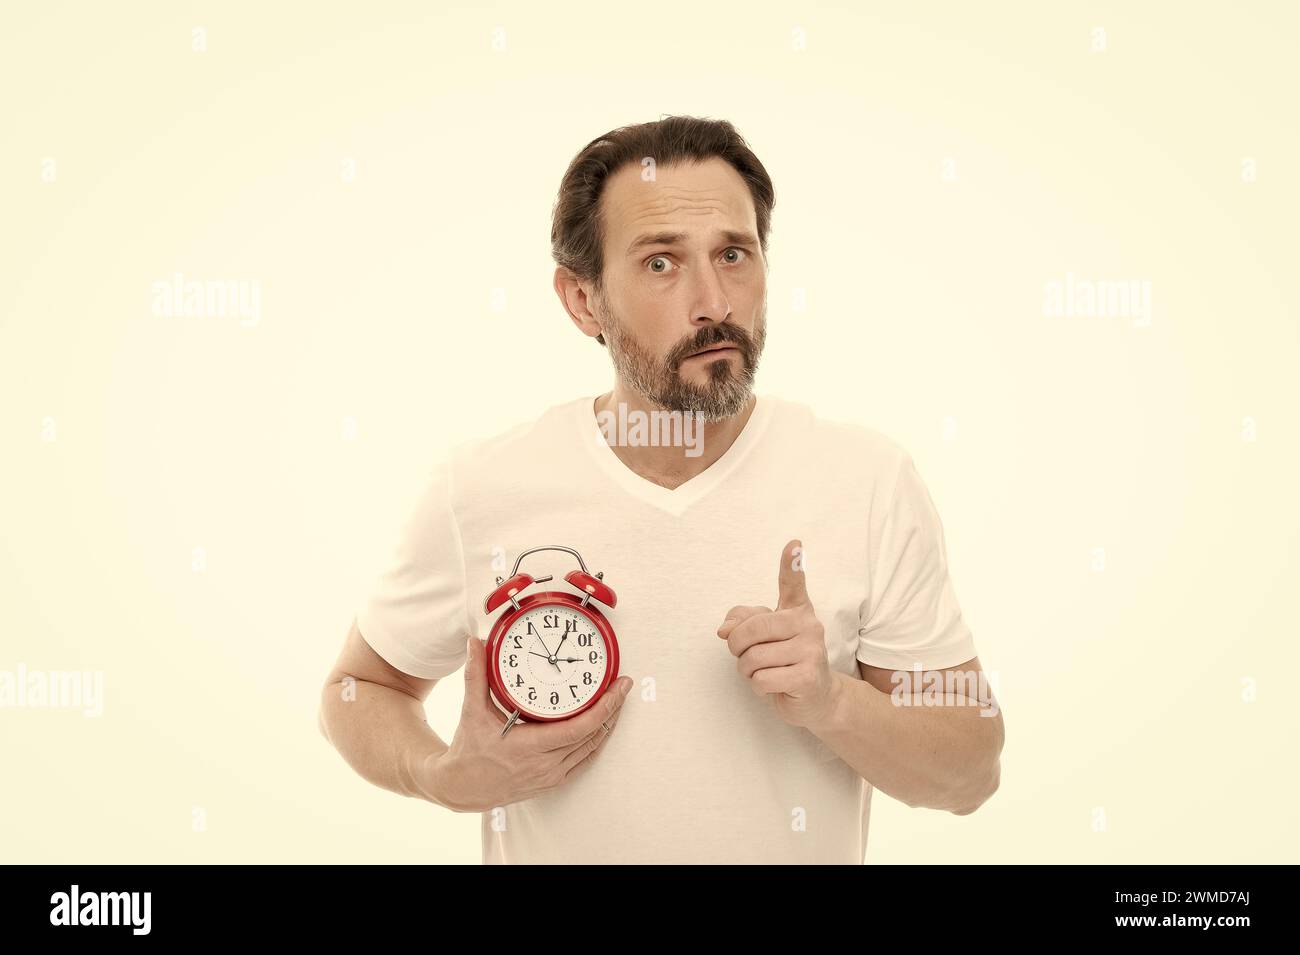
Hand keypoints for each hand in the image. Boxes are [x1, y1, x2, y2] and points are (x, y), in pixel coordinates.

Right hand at [418, 636, 632, 811]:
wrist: (462, 788)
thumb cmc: (468, 751)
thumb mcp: (471, 711)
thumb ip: (475, 675)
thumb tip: (475, 643)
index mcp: (527, 747)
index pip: (577, 728)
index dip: (604, 708)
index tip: (618, 688)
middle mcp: (544, 765)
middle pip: (592, 736)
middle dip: (613, 710)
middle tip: (623, 687)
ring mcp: (550, 776)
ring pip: (591, 750)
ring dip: (608, 725)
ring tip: (617, 702)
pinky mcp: (552, 782)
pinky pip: (584, 762)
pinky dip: (597, 743)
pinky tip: (603, 728)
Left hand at [716, 538, 837, 728]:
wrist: (816, 696)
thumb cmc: (784, 660)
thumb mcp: (762, 637)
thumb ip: (741, 622)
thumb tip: (724, 630)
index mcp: (796, 610)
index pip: (793, 583)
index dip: (792, 563)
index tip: (794, 544)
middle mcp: (808, 624)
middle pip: (753, 628)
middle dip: (737, 646)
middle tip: (743, 654)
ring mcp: (812, 650)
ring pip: (753, 658)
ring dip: (748, 671)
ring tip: (765, 671)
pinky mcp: (808, 677)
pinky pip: (761, 679)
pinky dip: (758, 687)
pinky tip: (774, 686)